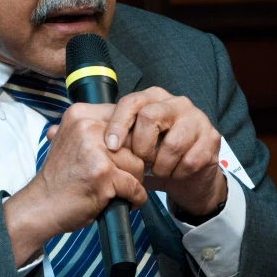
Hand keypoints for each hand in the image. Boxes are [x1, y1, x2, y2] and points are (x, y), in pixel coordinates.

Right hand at [4, 103, 146, 265]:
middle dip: (133, 160)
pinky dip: (135, 197)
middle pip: (134, 140)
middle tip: (124, 174)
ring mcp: (96, 151)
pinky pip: (135, 186)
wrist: (41, 205)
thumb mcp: (70, 140)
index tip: (124, 153)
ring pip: (138, 163)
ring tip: (121, 189)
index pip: (123, 117)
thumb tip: (120, 120)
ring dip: (135, 180)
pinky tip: (125, 200)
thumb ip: (92, 128)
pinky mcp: (104, 174)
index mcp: (80, 115)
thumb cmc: (59, 176)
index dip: (129, 138)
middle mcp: (88, 127)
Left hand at [104, 87, 226, 215]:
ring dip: (160, 165)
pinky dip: (178, 173)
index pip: (131, 102)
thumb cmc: (155, 156)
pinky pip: (189, 160)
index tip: (110, 146)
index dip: (118, 124)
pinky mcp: (212, 138)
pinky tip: (175, 173)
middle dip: (141, 147)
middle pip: (149, 117)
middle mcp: (177, 102)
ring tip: (158, 170)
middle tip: (140, 162)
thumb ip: (109, 134)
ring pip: (172, 143)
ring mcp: (197, 118)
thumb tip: (65, 129)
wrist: (188, 178)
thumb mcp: (131, 143)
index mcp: (154, 97)